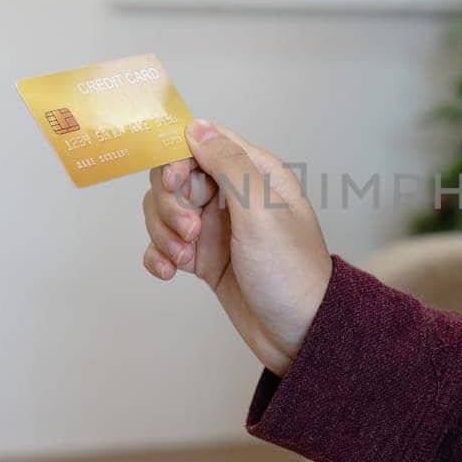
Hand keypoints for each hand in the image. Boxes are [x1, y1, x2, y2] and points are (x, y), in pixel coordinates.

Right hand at [142, 119, 332, 376]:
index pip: (202, 143)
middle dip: (170, 203)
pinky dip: (160, 255)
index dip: (179, 159)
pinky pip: (167, 245)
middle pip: (177, 177)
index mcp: (256, 174)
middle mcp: (234, 196)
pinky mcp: (206, 259)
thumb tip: (196, 126)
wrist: (301, 335)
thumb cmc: (291, 271)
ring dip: (163, 232)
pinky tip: (169, 272)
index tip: (175, 184)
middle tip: (190, 231)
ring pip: (166, 211)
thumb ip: (228, 166)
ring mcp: (218, 228)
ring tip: (182, 257)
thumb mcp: (261, 212)